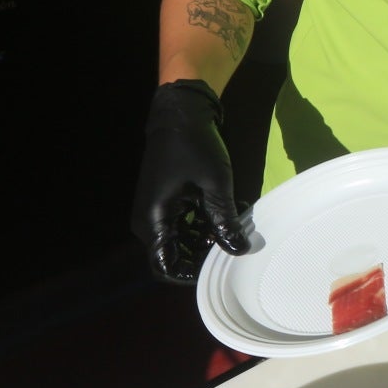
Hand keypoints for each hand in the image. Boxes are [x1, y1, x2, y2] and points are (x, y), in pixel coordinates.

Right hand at [131, 80, 248, 283]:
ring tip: (238, 223)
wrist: (180, 113)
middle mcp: (149, 221)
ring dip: (209, 235)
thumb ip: (225, 221)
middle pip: (176, 253)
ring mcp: (156, 210)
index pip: (166, 266)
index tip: (220, 266)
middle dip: (205, 252)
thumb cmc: (195, 147)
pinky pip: (183, 222)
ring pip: (182, 238)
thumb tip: (238, 251)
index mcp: (153, 221)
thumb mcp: (216, 185)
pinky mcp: (166, 200)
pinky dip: (205, 221)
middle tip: (234, 241)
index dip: (191, 273)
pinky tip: (231, 211)